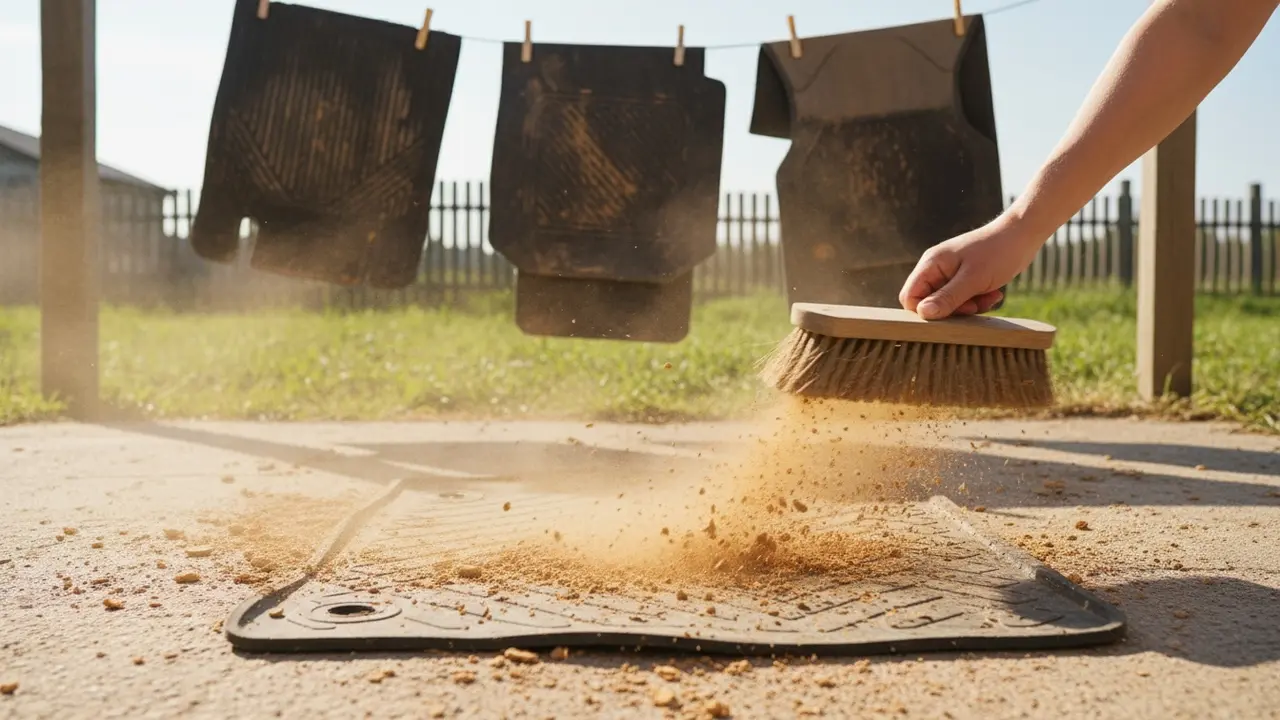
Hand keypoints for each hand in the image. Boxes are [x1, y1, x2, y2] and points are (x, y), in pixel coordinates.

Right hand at [898, 214, 1041, 319]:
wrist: (1023, 235)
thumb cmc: (998, 252)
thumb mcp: (973, 279)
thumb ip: (947, 297)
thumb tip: (923, 313)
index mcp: (931, 264)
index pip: (909, 296)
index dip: (925, 310)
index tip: (950, 313)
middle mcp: (937, 269)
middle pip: (930, 303)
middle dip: (952, 310)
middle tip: (974, 306)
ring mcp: (951, 274)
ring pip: (948, 304)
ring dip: (969, 307)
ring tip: (988, 297)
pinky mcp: (965, 279)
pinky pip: (963, 300)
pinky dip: (977, 301)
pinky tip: (993, 294)